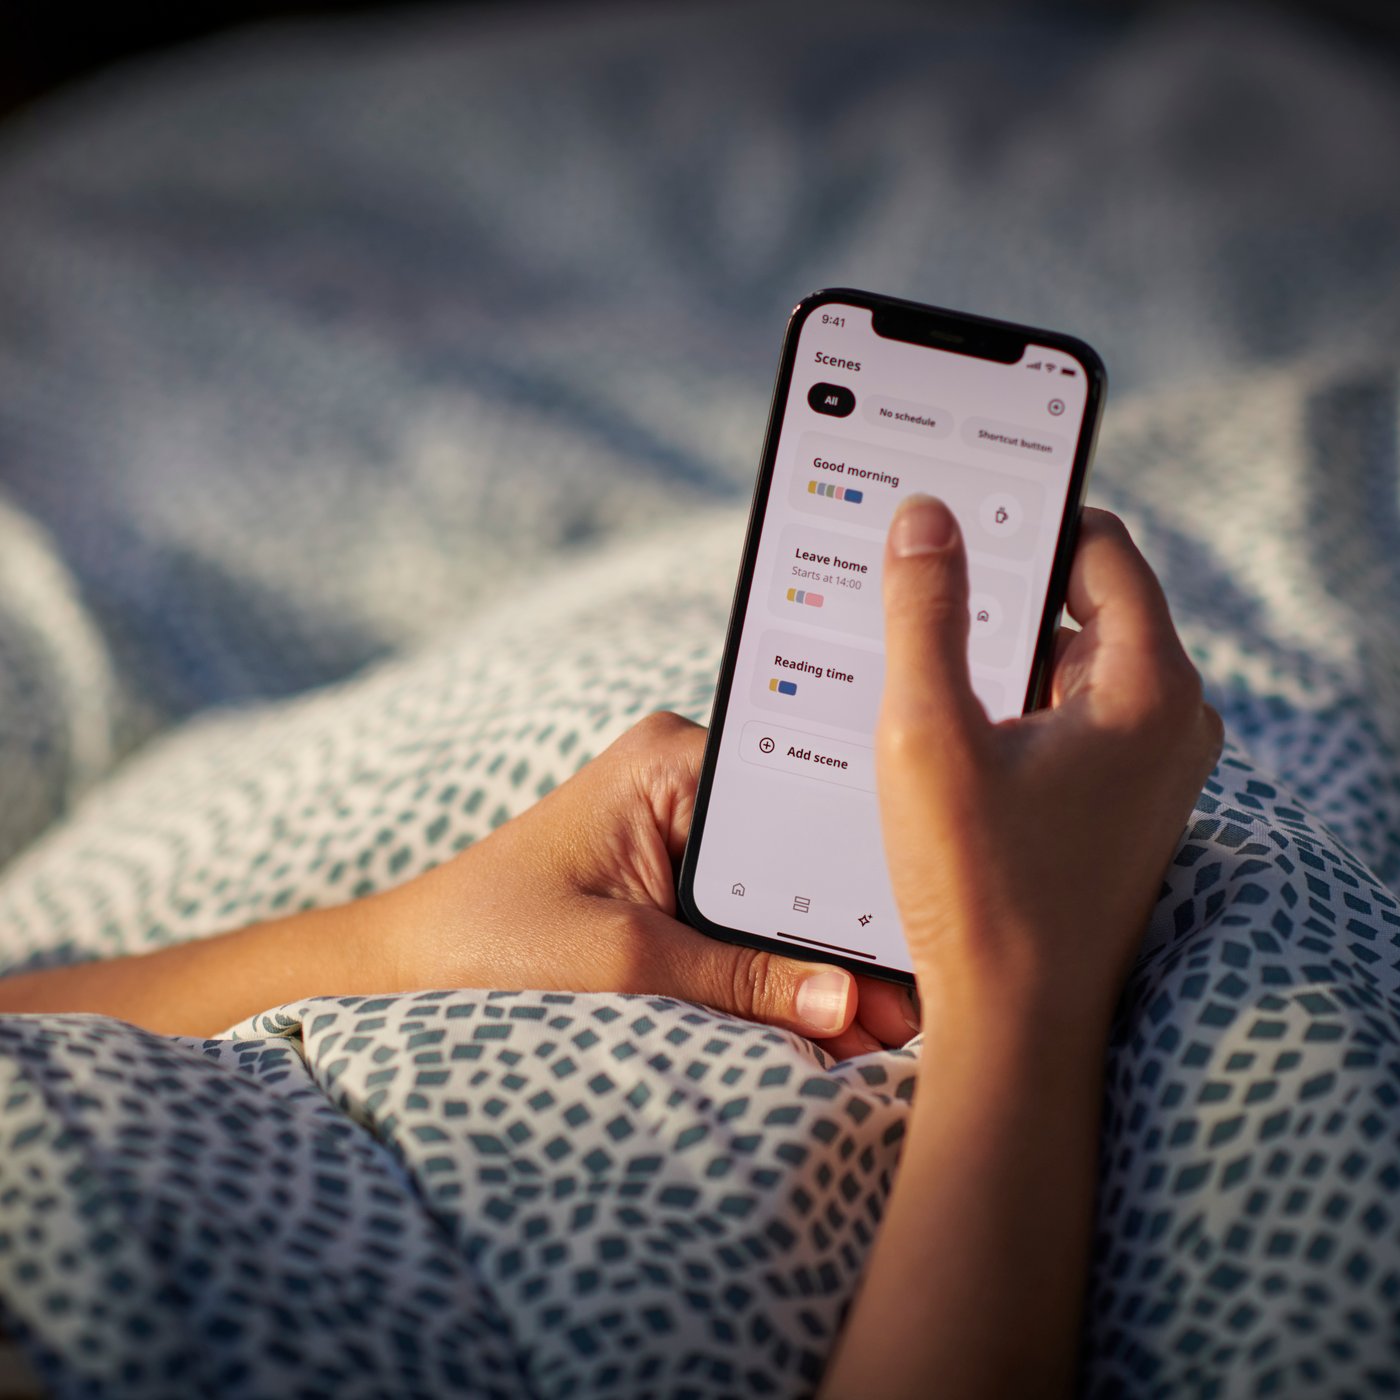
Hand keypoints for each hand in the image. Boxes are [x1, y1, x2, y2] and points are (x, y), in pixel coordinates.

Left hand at [382, 712, 917, 1055]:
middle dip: (844, 935)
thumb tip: (852, 1002)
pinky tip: (827, 1020)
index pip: (799, 803)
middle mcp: (689, 777)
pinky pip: (749, 917)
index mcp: (672, 759)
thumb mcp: (622, 962)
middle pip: (799, 852)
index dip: (857, 881)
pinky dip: (779, 968)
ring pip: (780, 893)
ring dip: (817, 960)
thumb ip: (740, 980)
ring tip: (880, 1029)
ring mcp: (685, 825)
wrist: (410, 965)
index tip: (910, 950)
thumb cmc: (490, 940)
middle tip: (906, 1010)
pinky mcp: (677, 874)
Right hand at [876, 495, 1222, 1036]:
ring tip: (924, 676)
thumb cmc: (977, 886)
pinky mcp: (1123, 806)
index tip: (958, 514)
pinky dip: (1015, 712)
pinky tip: (949, 740)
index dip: (1025, 520)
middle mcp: (1172, 722)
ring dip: (1001, 660)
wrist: (1014, 1024)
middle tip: (922, 593)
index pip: (1100, 548)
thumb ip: (926, 614)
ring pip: (1072, 668)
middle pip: (1086, 606)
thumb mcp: (928, 733)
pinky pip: (1071, 722)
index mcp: (1150, 688)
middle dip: (1003, 595)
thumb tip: (926, 520)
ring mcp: (1153, 770)